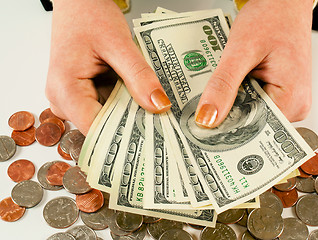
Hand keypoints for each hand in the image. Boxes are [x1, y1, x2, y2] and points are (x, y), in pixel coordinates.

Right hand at [46, 0, 170, 134]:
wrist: (78, 0)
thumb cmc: (88, 14)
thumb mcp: (119, 44)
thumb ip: (139, 76)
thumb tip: (158, 105)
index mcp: (65, 90)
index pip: (97, 130)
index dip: (126, 136)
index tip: (153, 138)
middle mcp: (63, 99)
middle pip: (102, 126)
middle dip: (131, 123)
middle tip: (160, 121)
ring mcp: (71, 97)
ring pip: (106, 118)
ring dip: (128, 111)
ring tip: (151, 104)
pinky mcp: (80, 93)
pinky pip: (105, 106)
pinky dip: (123, 101)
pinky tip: (138, 94)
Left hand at [195, 0, 312, 127]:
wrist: (283, 1)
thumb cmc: (274, 16)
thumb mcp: (242, 50)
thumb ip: (224, 85)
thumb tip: (208, 117)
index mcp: (292, 100)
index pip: (253, 130)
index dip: (224, 130)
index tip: (200, 130)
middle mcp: (291, 104)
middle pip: (249, 123)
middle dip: (224, 116)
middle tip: (201, 110)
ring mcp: (282, 99)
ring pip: (246, 112)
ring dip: (228, 104)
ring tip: (215, 92)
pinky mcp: (273, 92)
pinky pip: (249, 101)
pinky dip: (234, 95)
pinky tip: (225, 86)